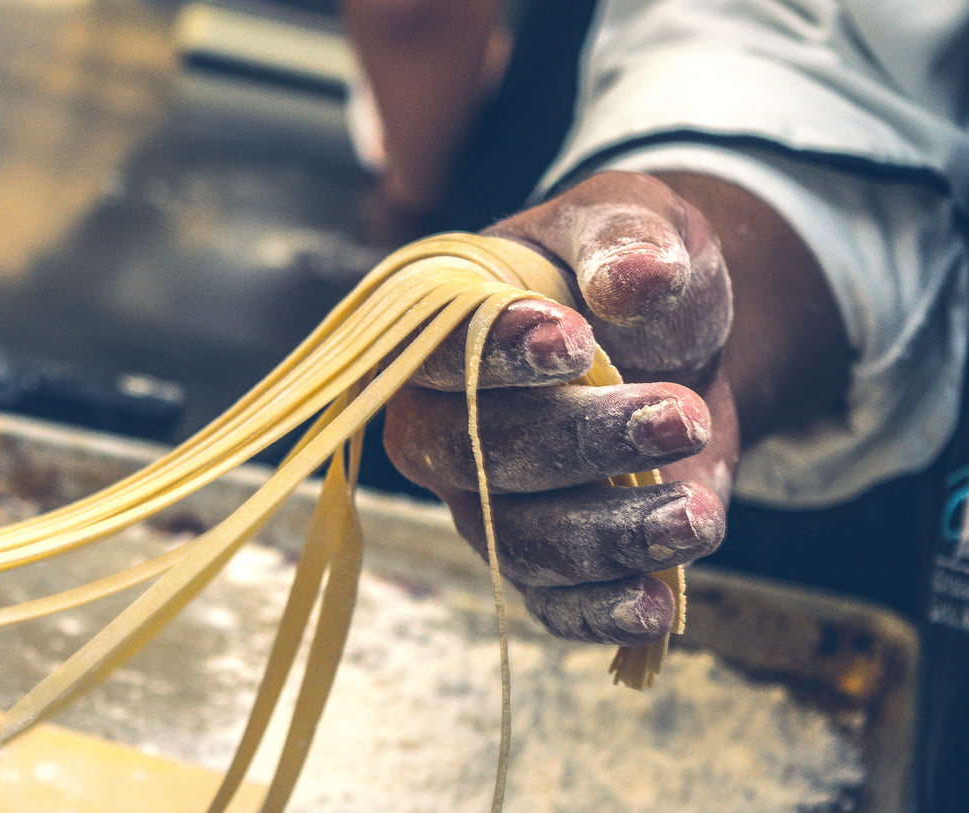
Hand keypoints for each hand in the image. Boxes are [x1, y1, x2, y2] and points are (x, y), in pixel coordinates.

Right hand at [383, 171, 736, 645]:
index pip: (436, 353)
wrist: (675, 341)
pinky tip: (656, 603)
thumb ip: (625, 235)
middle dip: (581, 444)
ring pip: (519, 540)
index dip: (497, 357)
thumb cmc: (627, 269)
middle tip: (682, 415)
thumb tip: (635, 279)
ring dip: (610, 533)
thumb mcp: (633, 218)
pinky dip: (598, 612)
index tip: (577, 342)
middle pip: (475, 456)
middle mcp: (440, 424)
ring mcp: (482, 500)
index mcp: (439, 331)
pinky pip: (549, 603)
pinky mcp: (538, 559)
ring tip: (696, 513)